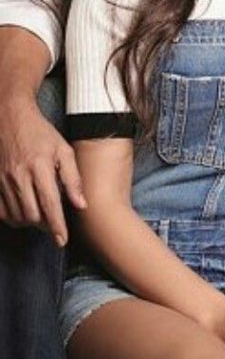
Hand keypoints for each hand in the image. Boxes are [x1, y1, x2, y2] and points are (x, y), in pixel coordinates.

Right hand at [0, 96, 85, 243]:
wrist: (10, 118)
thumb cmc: (42, 134)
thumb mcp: (64, 151)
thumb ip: (73, 179)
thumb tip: (81, 205)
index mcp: (40, 167)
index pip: (50, 204)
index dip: (57, 226)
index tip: (62, 240)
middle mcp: (19, 176)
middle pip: (32, 215)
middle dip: (45, 225)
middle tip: (55, 225)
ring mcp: (2, 180)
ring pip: (16, 215)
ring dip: (30, 223)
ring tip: (43, 219)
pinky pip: (2, 210)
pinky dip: (14, 217)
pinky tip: (25, 212)